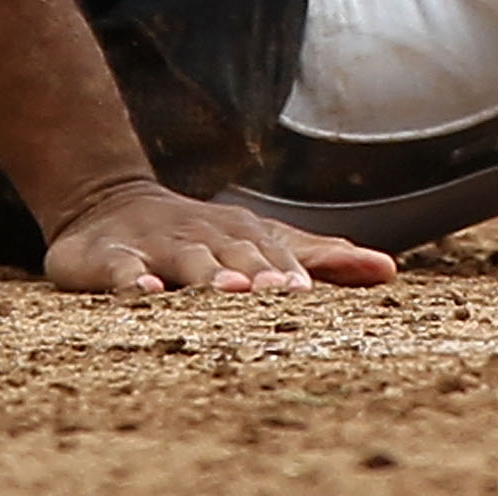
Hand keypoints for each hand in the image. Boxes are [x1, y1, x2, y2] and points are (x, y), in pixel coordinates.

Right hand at [43, 177, 397, 294]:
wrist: (109, 202)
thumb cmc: (203, 236)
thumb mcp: (261, 243)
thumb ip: (321, 258)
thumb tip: (389, 270)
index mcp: (243, 233)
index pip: (276, 253)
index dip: (294, 271)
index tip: (313, 293)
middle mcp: (204, 234)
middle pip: (236, 254)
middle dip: (260, 273)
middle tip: (284, 295)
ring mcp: (157, 244)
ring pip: (186, 258)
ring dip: (208, 273)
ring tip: (229, 291)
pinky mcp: (108, 256)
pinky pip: (120, 267)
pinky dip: (130, 278)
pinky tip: (143, 291)